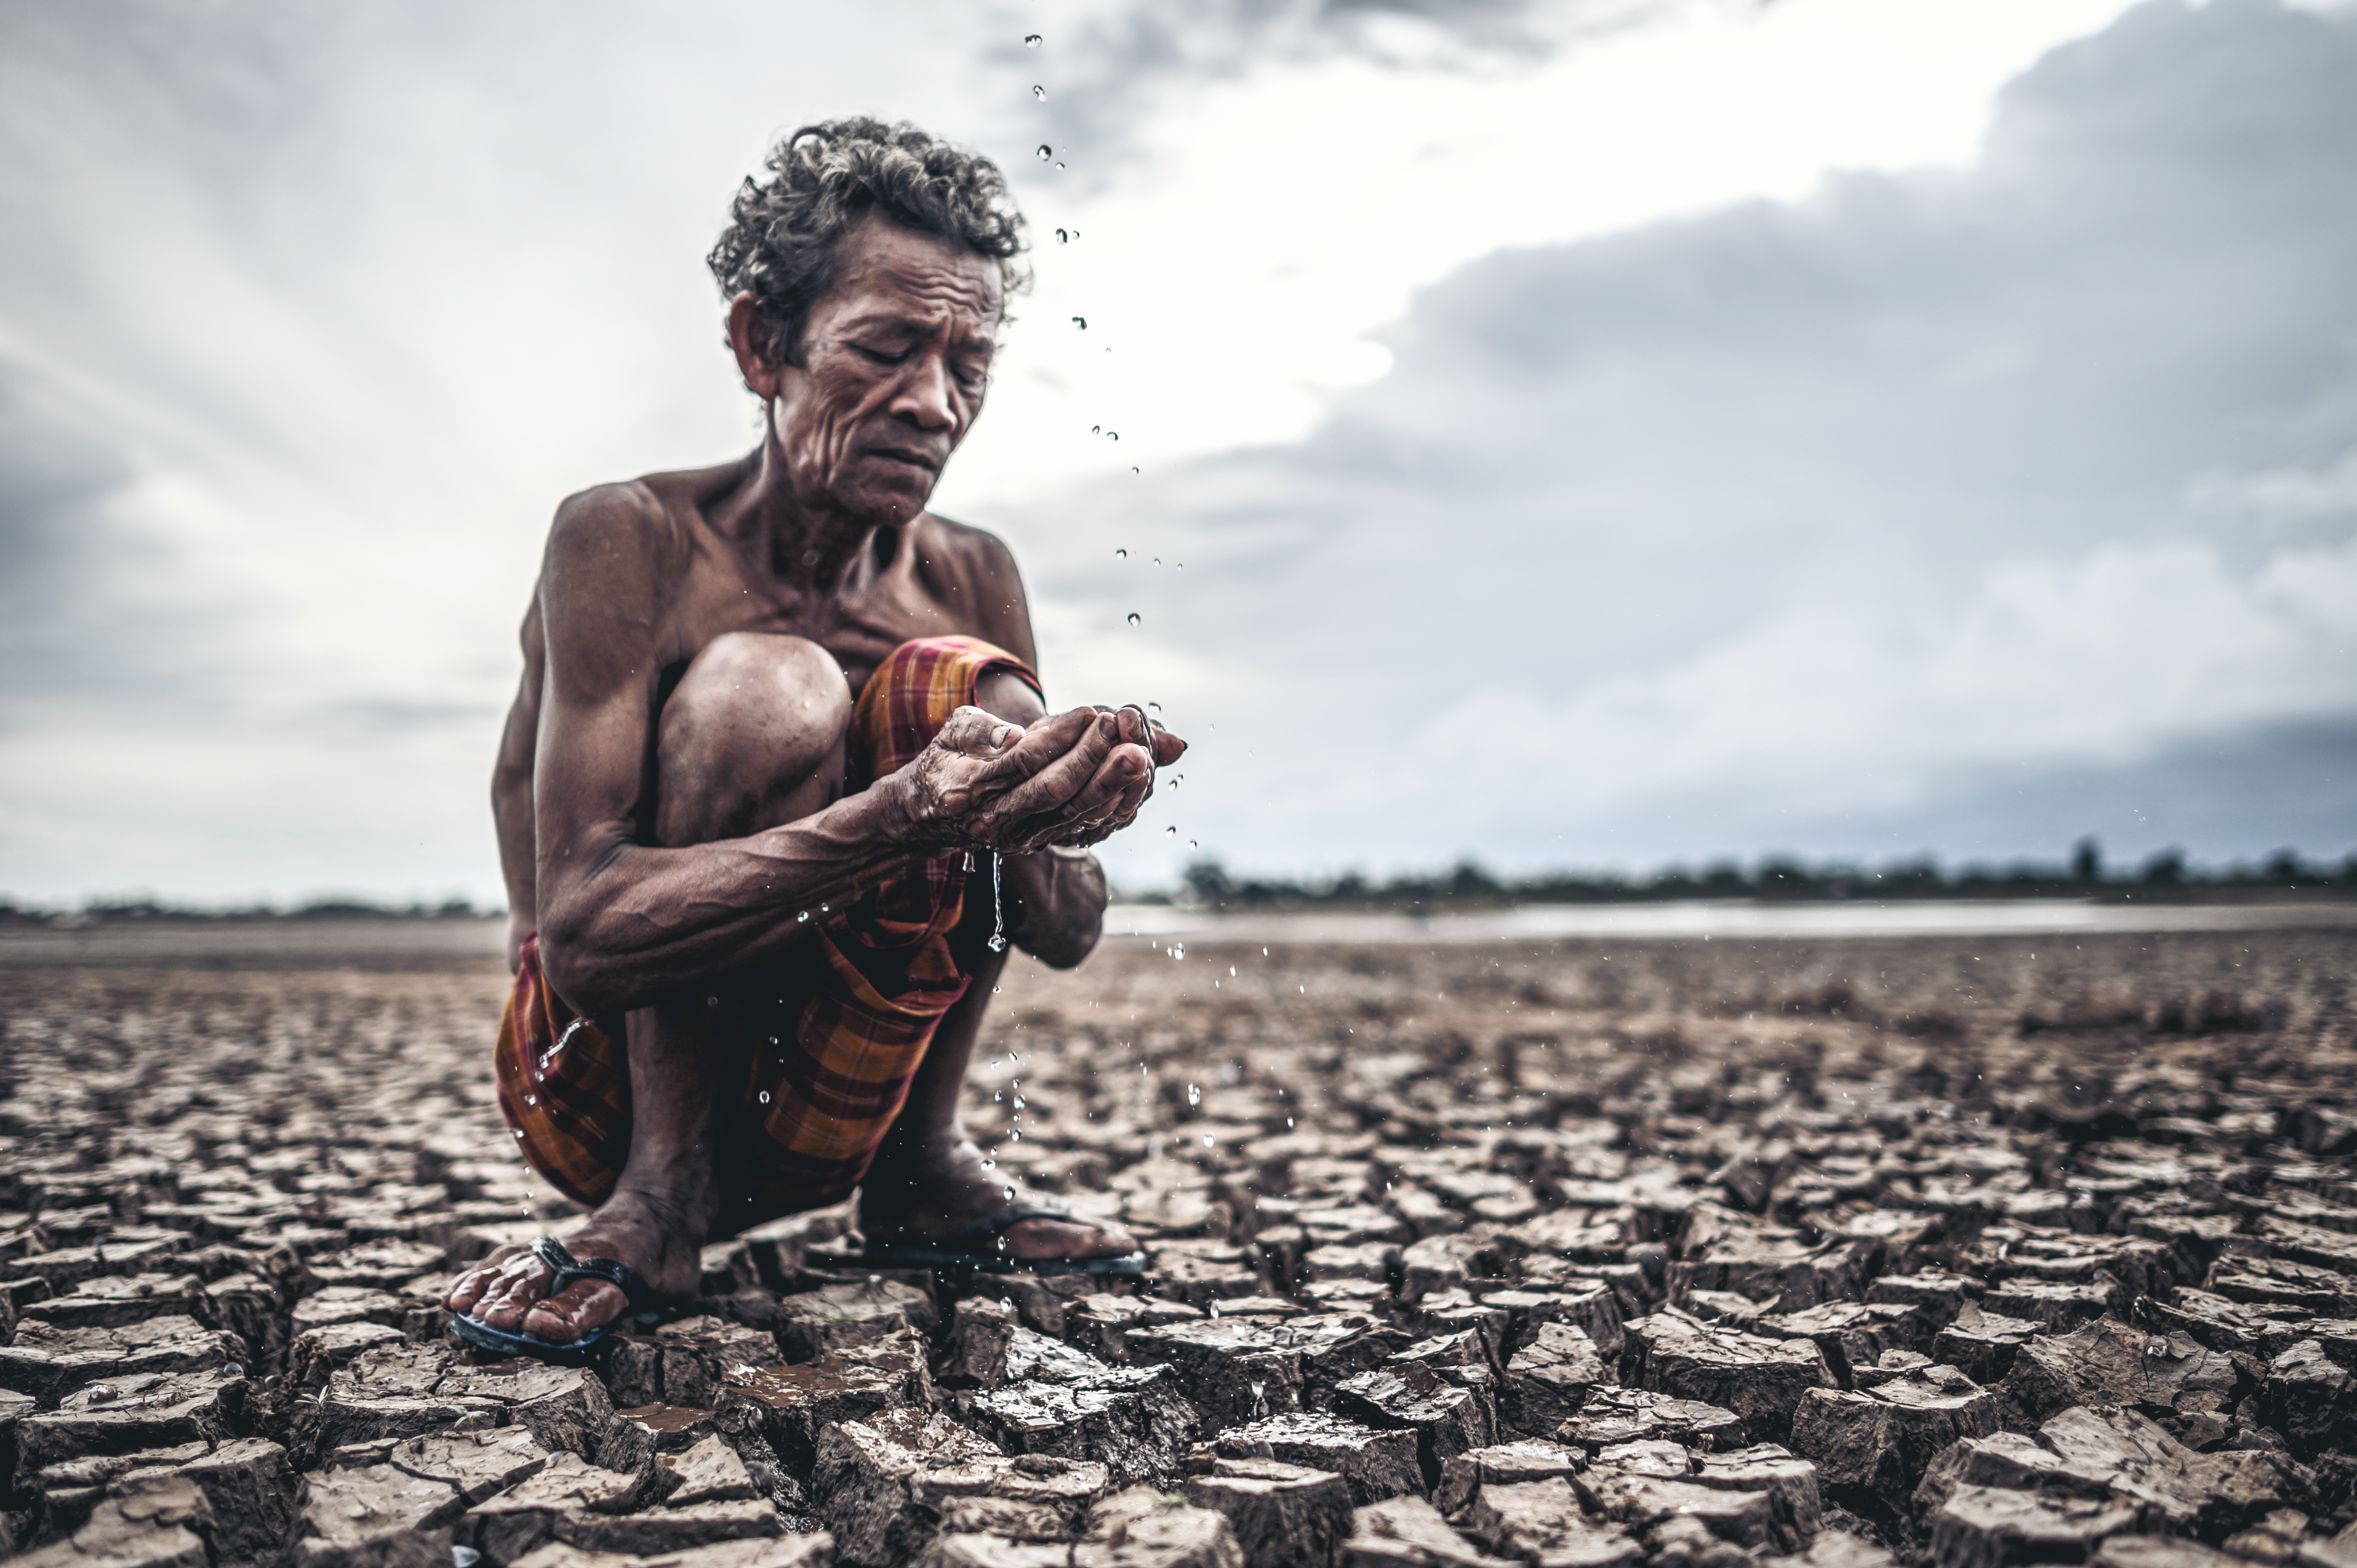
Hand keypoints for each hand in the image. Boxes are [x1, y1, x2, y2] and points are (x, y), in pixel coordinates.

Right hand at [888, 702, 1185, 853]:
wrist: (935, 813)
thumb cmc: (948, 760)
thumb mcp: (951, 732)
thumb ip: (978, 730)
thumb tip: (1013, 736)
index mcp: (969, 788)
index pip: (1024, 760)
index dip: (1061, 737)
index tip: (1091, 712)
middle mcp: (994, 818)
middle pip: (1054, 790)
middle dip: (1094, 759)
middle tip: (1125, 733)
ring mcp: (1018, 835)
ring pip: (1071, 812)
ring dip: (1110, 783)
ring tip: (1139, 754)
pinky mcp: (1037, 841)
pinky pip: (1080, 826)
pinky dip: (1108, 803)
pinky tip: (1132, 780)